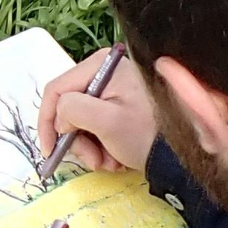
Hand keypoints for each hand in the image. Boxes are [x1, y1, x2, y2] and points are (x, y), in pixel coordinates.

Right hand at [38, 48, 157, 173]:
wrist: (179, 153)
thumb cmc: (146, 134)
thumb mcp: (107, 121)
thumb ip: (73, 110)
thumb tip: (60, 118)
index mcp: (100, 66)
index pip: (56, 90)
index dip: (47, 122)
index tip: (50, 150)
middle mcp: (103, 72)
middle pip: (68, 107)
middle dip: (77, 140)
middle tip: (93, 161)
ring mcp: (111, 89)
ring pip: (79, 121)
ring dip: (89, 147)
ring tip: (109, 162)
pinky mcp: (116, 106)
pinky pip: (94, 126)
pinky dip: (100, 146)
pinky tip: (116, 157)